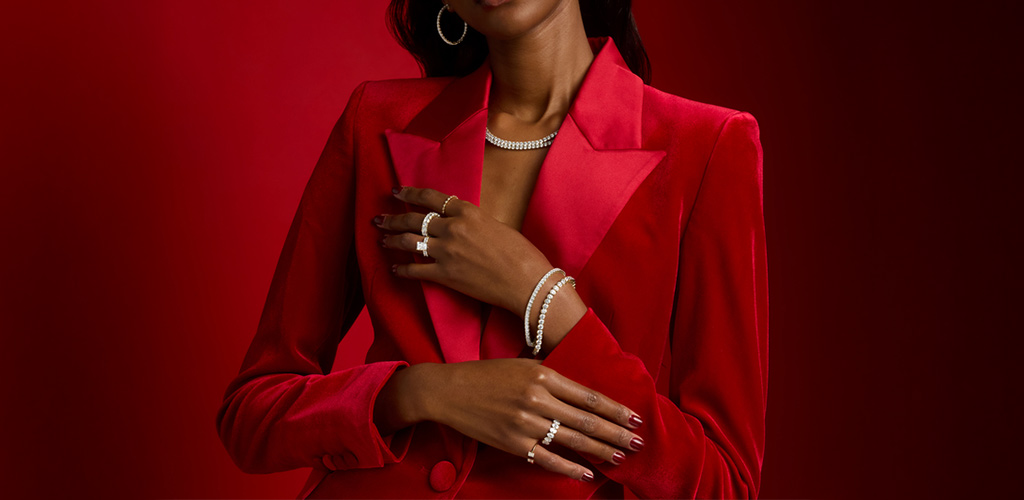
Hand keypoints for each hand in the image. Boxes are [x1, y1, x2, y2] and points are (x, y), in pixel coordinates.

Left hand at [377, 186, 552, 313]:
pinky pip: (415, 270)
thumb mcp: (495, 225)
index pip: (430, 198)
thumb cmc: (520, 254)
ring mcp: (446, 252)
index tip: (396, 192)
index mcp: (467, 212)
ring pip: (408, 241)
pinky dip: (401, 269)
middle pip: (413, 219)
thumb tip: (457, 224)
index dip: (409, 194)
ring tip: (381, 239)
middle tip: (380, 219)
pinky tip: (394, 269)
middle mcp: (452, 228)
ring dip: (391, 240)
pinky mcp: (445, 275)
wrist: (527, 281)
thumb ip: (472, 222)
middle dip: (392, 218)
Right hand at [416, 359, 644, 480]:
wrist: (447, 390)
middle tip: (638, 442)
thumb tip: (582, 391)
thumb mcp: (521, 364)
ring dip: (601, 451)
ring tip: (621, 456)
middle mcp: (537, 397)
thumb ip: (550, 375)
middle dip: (617, 433)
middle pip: (587, 420)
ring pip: (573, 439)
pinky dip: (571, 467)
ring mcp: (525, 422)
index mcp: (542, 374)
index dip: (615, 409)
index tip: (634, 417)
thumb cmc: (487, 375)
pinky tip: (588, 472)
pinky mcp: (513, 443)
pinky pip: (549, 459)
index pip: (589, 395)